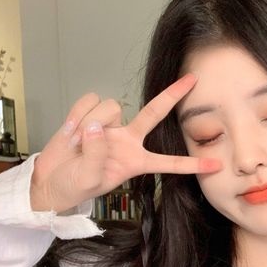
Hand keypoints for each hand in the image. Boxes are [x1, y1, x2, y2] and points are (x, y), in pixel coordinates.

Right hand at [30, 74, 220, 212]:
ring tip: (76, 145)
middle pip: (154, 113)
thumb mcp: (89, 180)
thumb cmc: (73, 186)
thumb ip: (97, 155)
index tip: (216, 165)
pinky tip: (69, 132)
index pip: (169, 162)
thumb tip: (97, 127)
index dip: (191, 164)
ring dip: (90, 122)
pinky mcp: (90, 114)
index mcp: (136, 162)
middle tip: (193, 79)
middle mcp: (128, 140)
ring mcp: (110, 125)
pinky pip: (88, 102)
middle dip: (172, 95)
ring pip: (110, 108)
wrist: (50, 180)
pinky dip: (76, 115)